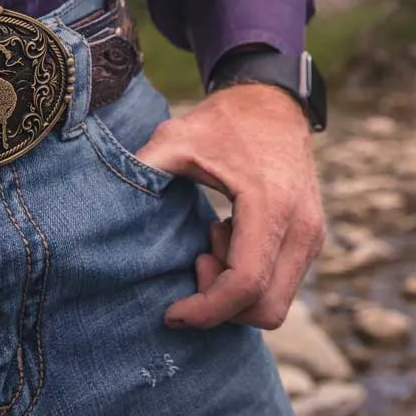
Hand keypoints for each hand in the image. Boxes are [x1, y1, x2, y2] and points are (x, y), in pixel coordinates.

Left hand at [136, 84, 324, 330]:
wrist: (272, 102)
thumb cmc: (222, 122)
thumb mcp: (176, 138)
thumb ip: (143, 169)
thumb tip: (103, 202)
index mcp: (270, 205)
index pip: (245, 283)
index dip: (206, 309)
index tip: (173, 312)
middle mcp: (302, 228)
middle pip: (266, 308)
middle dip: (222, 304)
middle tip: (195, 261)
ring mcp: (312, 236)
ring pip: (276, 302)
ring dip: (235, 290)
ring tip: (209, 242)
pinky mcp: (310, 239)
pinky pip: (281, 284)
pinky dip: (249, 278)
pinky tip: (226, 236)